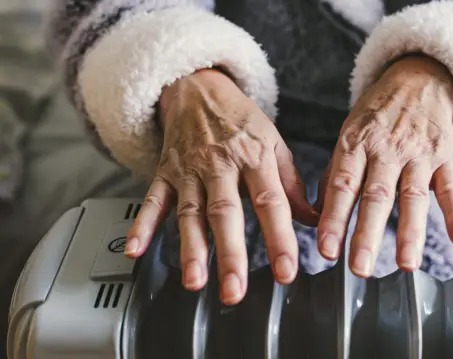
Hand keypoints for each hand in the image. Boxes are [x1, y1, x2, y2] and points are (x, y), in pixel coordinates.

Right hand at [125, 69, 317, 303]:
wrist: (197, 88)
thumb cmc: (240, 121)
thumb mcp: (274, 144)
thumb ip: (292, 185)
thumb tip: (315, 219)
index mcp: (255, 158)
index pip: (271, 203)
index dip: (280, 239)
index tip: (286, 271)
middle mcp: (221, 165)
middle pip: (226, 213)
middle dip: (231, 255)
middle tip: (235, 291)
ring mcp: (189, 169)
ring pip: (190, 212)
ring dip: (190, 248)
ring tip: (194, 281)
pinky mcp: (164, 172)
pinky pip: (151, 200)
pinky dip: (142, 225)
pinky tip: (135, 249)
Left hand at [316, 55, 452, 276]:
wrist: (420, 77)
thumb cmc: (378, 112)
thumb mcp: (349, 133)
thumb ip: (336, 174)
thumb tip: (317, 216)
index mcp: (356, 144)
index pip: (342, 186)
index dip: (334, 220)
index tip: (326, 250)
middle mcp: (386, 149)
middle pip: (376, 196)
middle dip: (367, 235)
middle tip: (359, 268)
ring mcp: (418, 152)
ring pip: (413, 196)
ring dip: (411, 232)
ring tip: (406, 265)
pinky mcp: (445, 154)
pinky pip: (452, 186)